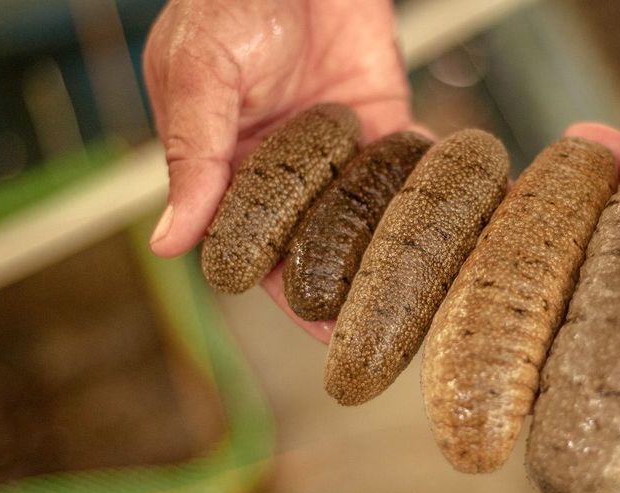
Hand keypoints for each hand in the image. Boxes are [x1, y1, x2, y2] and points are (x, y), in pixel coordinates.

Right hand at [143, 0, 413, 341]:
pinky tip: (451, 233)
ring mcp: (336, 150)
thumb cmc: (232, 0)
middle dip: (347, 286)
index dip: (281, 287)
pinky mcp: (381, 122)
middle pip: (315, 243)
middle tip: (382, 331)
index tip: (316, 329)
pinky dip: (428, 196)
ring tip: (422, 299)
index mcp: (227, 166)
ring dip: (390, 255)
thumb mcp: (199, 72)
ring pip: (363, 216)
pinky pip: (404, 169)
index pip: (252, 243)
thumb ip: (192, 154)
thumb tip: (168, 241)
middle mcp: (285, 168)